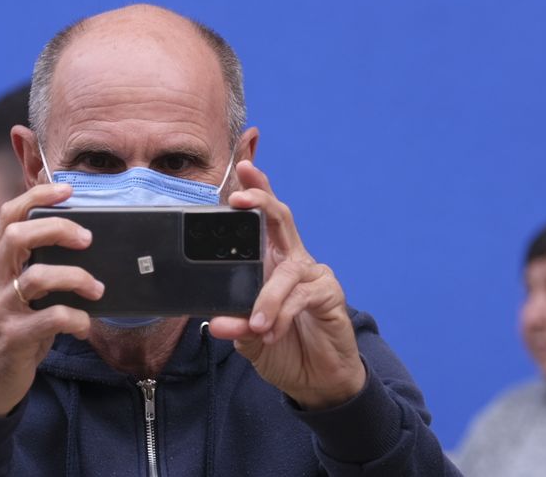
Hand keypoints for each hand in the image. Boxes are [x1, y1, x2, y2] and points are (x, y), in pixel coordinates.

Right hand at [0, 182, 105, 416]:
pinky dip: (76, 318)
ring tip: (97, 288)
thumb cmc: (10, 333)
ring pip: (37, 277)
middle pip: (18, 236)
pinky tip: (84, 325)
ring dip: (76, 277)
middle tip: (88, 238)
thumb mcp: (15, 296)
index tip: (66, 189)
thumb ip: (35, 270)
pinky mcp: (12, 338)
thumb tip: (81, 244)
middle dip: (58, 229)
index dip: (36, 197)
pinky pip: (50, 319)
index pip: (8, 216)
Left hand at [208, 162, 365, 409]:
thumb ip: (234, 324)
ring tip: (256, 324)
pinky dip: (282, 314)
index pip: (263, 218)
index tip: (243, 166)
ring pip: (288, 269)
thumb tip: (216, 321)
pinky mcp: (329, 294)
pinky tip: (273, 330)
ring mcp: (313, 274)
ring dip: (267, 297)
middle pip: (281, 218)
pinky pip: (302, 296)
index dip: (257, 188)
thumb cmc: (282, 345)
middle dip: (261, 201)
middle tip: (240, 200)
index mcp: (270, 260)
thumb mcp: (249, 336)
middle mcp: (292, 259)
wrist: (316, 379)